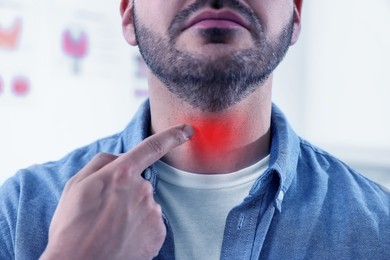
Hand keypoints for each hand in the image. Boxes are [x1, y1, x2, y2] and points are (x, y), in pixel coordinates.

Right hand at [40, 124, 192, 259]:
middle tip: (105, 212)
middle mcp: (142, 189)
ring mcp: (153, 212)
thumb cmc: (72, 227)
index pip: (152, 147)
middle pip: (140, 183)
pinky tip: (123, 238)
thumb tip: (121, 157)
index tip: (187, 130)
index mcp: (121, 173)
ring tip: (111, 229)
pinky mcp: (158, 233)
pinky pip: (152, 223)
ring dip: (132, 212)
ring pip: (145, 204)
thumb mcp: (76, 186)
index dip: (171, 136)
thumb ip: (101, 163)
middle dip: (126, 192)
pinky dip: (140, 228)